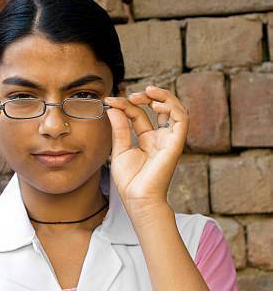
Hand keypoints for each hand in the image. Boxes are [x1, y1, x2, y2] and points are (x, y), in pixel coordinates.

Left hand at [104, 85, 189, 217]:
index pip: (139, 114)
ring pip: (176, 109)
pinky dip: (172, 107)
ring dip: (163, 96)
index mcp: (147, 139)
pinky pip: (182, 119)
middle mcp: (160, 137)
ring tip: (147, 92)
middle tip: (131, 95)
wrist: (137, 198)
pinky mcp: (176, 143)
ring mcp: (169, 139)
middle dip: (147, 96)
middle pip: (160, 107)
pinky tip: (157, 104)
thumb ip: (120, 128)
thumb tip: (113, 108)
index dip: (125, 104)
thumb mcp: (120, 150)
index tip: (110, 101)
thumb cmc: (129, 181)